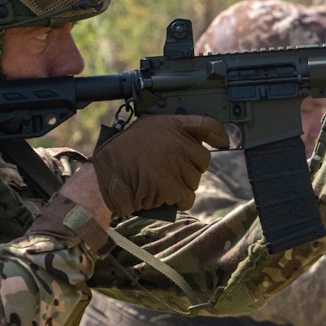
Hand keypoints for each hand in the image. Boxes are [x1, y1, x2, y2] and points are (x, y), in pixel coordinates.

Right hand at [91, 114, 228, 216]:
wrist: (102, 179)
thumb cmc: (120, 157)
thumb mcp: (144, 131)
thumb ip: (169, 134)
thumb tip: (194, 144)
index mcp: (168, 124)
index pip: (205, 124)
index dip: (219, 133)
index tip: (224, 141)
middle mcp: (175, 141)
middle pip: (204, 160)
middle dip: (192, 168)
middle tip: (172, 172)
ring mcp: (175, 164)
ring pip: (195, 181)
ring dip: (183, 186)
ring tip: (161, 183)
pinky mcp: (172, 186)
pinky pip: (188, 198)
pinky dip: (179, 201)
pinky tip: (164, 197)